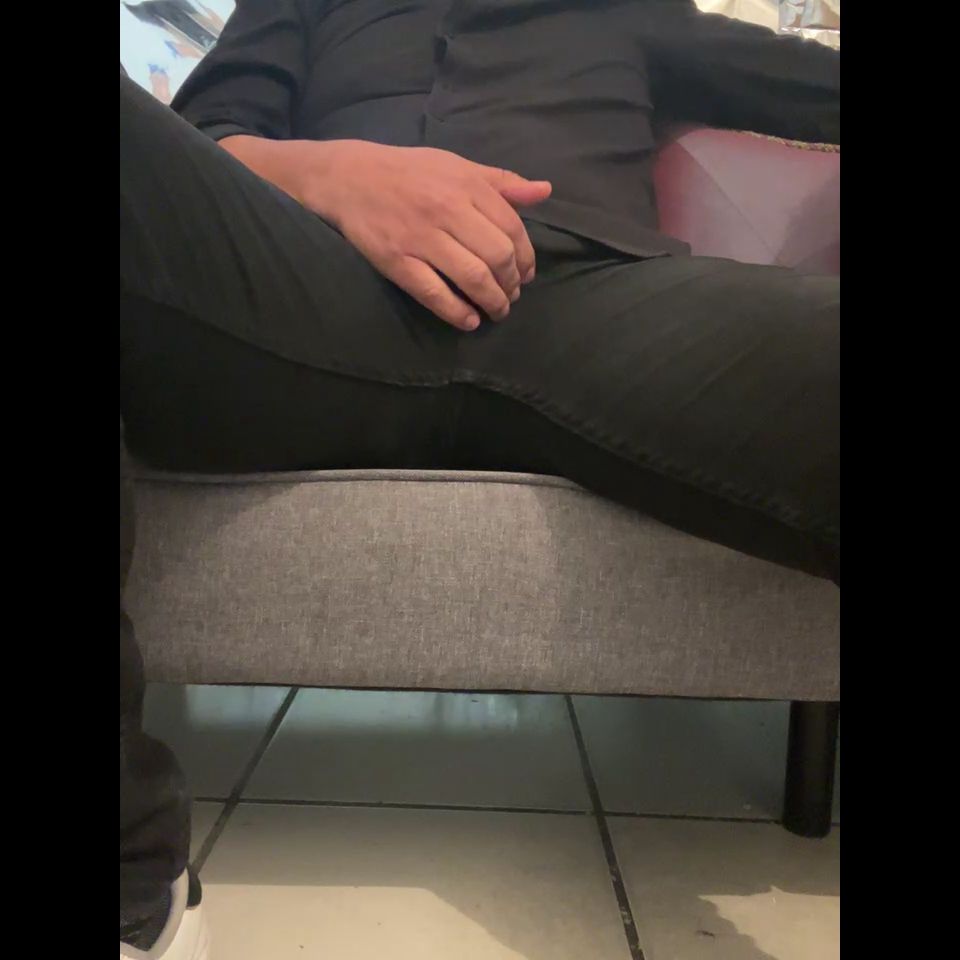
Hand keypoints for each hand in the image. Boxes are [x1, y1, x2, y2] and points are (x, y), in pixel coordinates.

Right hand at [221, 136, 551, 329]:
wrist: (347, 177)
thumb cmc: (408, 172)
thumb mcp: (456, 166)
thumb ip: (501, 183)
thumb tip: (544, 191)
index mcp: (466, 185)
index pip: (512, 228)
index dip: (526, 258)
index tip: (525, 275)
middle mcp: (447, 210)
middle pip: (498, 257)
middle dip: (512, 284)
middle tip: (511, 296)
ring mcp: (421, 238)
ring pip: (473, 278)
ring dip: (492, 302)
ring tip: (496, 311)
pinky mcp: (397, 261)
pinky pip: (435, 294)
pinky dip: (458, 312)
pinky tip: (469, 321)